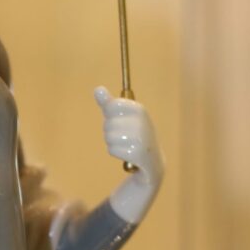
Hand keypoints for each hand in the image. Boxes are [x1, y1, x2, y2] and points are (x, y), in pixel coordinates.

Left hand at [93, 85, 164, 224]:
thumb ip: (109, 103)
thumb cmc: (134, 135)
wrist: (152, 160)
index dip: (111, 115)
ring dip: (113, 143)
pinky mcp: (137, 153)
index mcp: (139, 109)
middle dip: (111, 131)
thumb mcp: (123, 117)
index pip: (112, 106)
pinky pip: (112, 150)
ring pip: (109, 137)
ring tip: (126, 145)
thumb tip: (97, 89)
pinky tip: (127, 154)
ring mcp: (140, 137)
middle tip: (125, 136)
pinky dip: (116, 153)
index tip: (121, 120)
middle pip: (107, 123)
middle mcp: (141, 121)